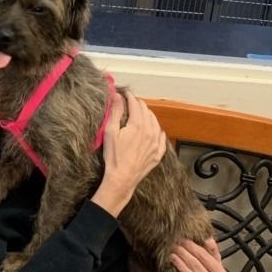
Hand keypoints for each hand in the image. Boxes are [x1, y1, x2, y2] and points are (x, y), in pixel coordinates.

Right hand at [91, 90, 166, 218]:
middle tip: (130, 103)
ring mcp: (156, 143)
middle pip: (146, 111)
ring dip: (148, 115)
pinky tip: (154, 130)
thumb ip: (114, 112)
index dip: (129, 96)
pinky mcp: (158, 153)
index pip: (135, 104)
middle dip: (138, 104)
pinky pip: (161, 137)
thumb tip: (116, 96)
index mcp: (138, 124)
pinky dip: (157, 130)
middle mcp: (150, 131)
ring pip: (155, 122)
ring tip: (140, 114)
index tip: (125, 93)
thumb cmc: (114, 156)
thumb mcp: (110, 132)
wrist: (122, 178)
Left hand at [171, 237, 225, 271]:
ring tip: (173, 256)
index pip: (205, 257)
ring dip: (181, 266)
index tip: (183, 240)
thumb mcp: (215, 264)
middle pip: (197, 266)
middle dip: (184, 254)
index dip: (193, 247)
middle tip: (175, 247)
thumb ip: (212, 251)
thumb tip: (208, 238)